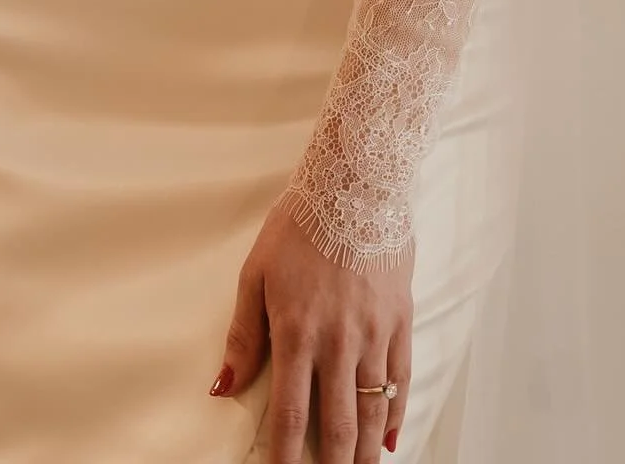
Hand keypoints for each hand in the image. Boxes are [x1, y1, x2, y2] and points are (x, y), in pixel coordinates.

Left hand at [215, 203, 412, 462]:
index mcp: (297, 332)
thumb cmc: (297, 226)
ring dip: (365, 451)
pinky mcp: (401, 323)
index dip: (286, 457)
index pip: (292, 415)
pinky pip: (401, 381)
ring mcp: (375, 336)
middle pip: (338, 426)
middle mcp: (339, 343)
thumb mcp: (256, 273)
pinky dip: (396, 414)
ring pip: (374, 412)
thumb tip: (223, 385)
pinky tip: (390, 439)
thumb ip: (243, 335)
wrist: (354, 187)